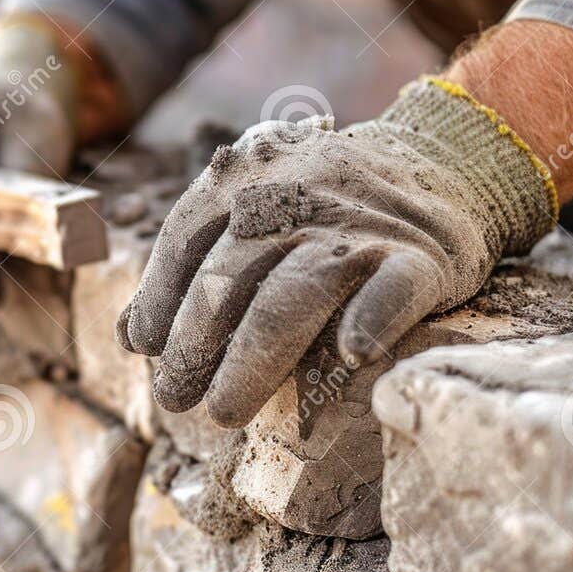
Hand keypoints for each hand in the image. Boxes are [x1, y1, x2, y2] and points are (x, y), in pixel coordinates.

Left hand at [116, 79, 557, 427]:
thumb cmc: (327, 203)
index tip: (145, 349)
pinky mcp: (421, 257)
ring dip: (255, 358)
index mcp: (247, 183)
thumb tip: (129, 336)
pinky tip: (351, 355)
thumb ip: (195, 264)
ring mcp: (359, 229)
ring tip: (225, 412)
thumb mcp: (254, 212)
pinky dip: (372, 318)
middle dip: (195, 345)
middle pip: (232, 279)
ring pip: (297, 293)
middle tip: (176, 399)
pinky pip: (393, 290)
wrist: (443, 159)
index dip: (159, 298)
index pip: (186, 242)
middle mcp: (297, 200)